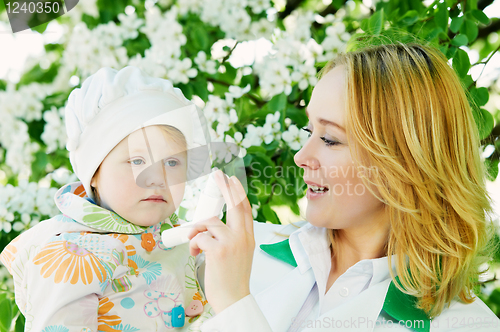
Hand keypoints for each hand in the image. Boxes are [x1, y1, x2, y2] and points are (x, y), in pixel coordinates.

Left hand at [187, 169, 254, 313]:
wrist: (233, 299)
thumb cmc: (232, 279)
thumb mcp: (239, 255)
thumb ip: (232, 238)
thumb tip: (212, 228)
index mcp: (248, 238)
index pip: (245, 210)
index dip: (238, 193)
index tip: (232, 181)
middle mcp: (242, 237)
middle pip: (235, 205)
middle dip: (225, 187)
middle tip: (218, 174)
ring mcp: (232, 243)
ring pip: (210, 223)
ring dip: (196, 231)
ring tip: (193, 244)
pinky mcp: (218, 250)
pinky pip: (200, 237)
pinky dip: (193, 244)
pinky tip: (194, 254)